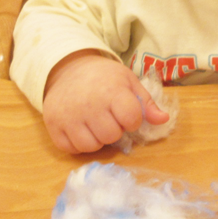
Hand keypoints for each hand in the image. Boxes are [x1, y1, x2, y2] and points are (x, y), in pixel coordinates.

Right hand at [42, 50, 169, 153]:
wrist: (68, 69)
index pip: (131, 119)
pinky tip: (81, 128)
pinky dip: (78, 143)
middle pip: (111, 136)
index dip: (132, 119)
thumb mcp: (128, 81)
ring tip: (95, 124)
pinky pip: (71, 149)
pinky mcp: (53, 126)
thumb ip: (146, 102)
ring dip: (97, 139)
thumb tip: (163, 120)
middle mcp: (89, 105)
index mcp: (111, 91)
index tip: (126, 112)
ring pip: (91, 146)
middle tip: (109, 118)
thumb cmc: (103, 77)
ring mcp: (69, 116)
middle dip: (114, 129)